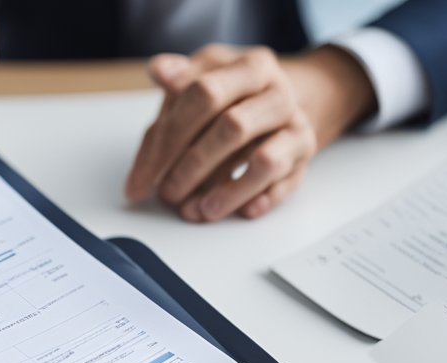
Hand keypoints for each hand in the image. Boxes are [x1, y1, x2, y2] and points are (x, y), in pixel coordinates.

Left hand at [125, 44, 375, 220]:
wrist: (278, 101)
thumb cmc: (231, 94)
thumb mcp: (202, 79)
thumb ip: (176, 83)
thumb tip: (158, 69)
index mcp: (250, 67)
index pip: (204, 95)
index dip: (169, 138)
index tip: (143, 176)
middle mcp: (278, 95)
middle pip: (233, 128)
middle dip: (193, 166)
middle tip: (167, 193)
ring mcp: (295, 128)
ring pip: (264, 162)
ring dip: (227, 192)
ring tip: (197, 210)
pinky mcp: (303, 159)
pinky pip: (286, 185)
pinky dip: (261, 201)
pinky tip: (240, 211)